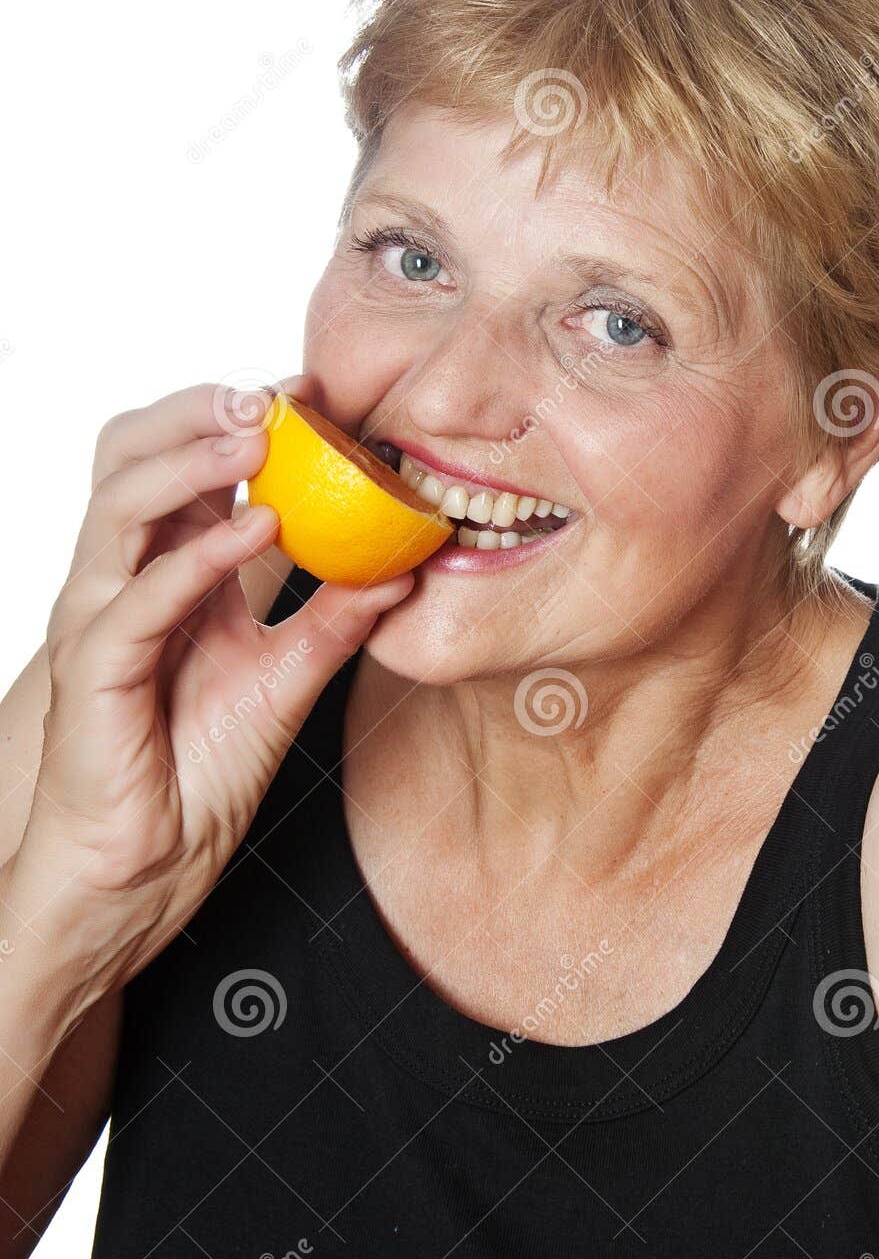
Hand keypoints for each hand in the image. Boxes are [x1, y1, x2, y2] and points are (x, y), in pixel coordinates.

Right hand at [10, 378, 411, 1002]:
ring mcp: (103, 620)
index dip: (242, 424)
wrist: (144, 866)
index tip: (315, 392)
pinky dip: (196, 557)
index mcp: (171, 573)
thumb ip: (334, 620)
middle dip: (201, 415)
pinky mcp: (95, 673)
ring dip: (191, 461)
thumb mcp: (287, 680)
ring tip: (261, 435)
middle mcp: (129, 581)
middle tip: (277, 394)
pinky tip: (256, 530)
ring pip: (121, 507)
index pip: (191, 472)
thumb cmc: (196, 770)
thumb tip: (402, 569)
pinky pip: (136, 599)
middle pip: (136, 460)